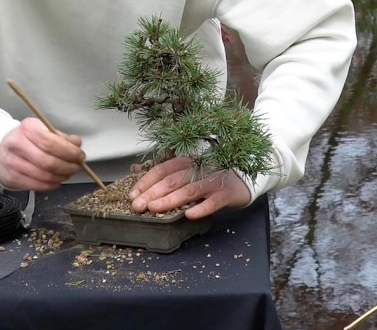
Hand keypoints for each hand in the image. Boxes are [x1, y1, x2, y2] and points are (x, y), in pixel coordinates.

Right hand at [0, 117, 85, 190]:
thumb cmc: (25, 139)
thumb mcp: (41, 130)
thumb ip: (60, 137)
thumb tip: (77, 144)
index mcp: (27, 128)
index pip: (51, 142)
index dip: (69, 151)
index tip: (80, 155)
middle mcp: (17, 145)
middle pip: (48, 161)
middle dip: (68, 166)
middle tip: (77, 166)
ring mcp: (13, 163)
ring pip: (44, 176)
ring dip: (62, 176)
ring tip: (68, 173)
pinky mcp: (12, 178)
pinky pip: (38, 185)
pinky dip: (52, 185)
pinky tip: (57, 180)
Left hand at [128, 155, 251, 219]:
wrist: (242, 180)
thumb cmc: (210, 177)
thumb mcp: (187, 171)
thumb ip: (165, 173)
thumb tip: (135, 169)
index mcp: (186, 162)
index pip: (162, 170)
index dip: (146, 181)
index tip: (133, 194)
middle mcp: (198, 169)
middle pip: (171, 180)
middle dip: (152, 193)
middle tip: (137, 206)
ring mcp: (212, 182)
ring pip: (188, 190)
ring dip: (170, 200)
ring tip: (154, 208)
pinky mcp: (225, 194)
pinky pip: (212, 202)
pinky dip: (201, 208)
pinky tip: (189, 215)